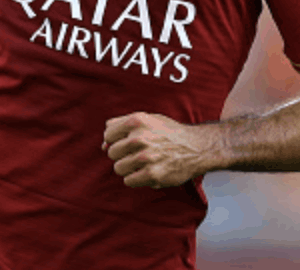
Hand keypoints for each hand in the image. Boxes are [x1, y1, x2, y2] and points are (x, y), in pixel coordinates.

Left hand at [102, 112, 218, 188]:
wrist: (196, 147)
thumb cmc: (169, 133)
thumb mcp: (147, 119)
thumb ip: (122, 125)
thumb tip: (103, 145)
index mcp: (136, 121)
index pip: (108, 134)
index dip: (116, 140)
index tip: (127, 142)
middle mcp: (139, 138)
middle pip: (112, 153)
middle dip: (122, 155)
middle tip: (138, 153)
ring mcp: (145, 157)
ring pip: (118, 168)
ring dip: (128, 168)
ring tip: (143, 163)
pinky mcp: (151, 174)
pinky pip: (128, 181)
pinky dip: (136, 179)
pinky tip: (147, 171)